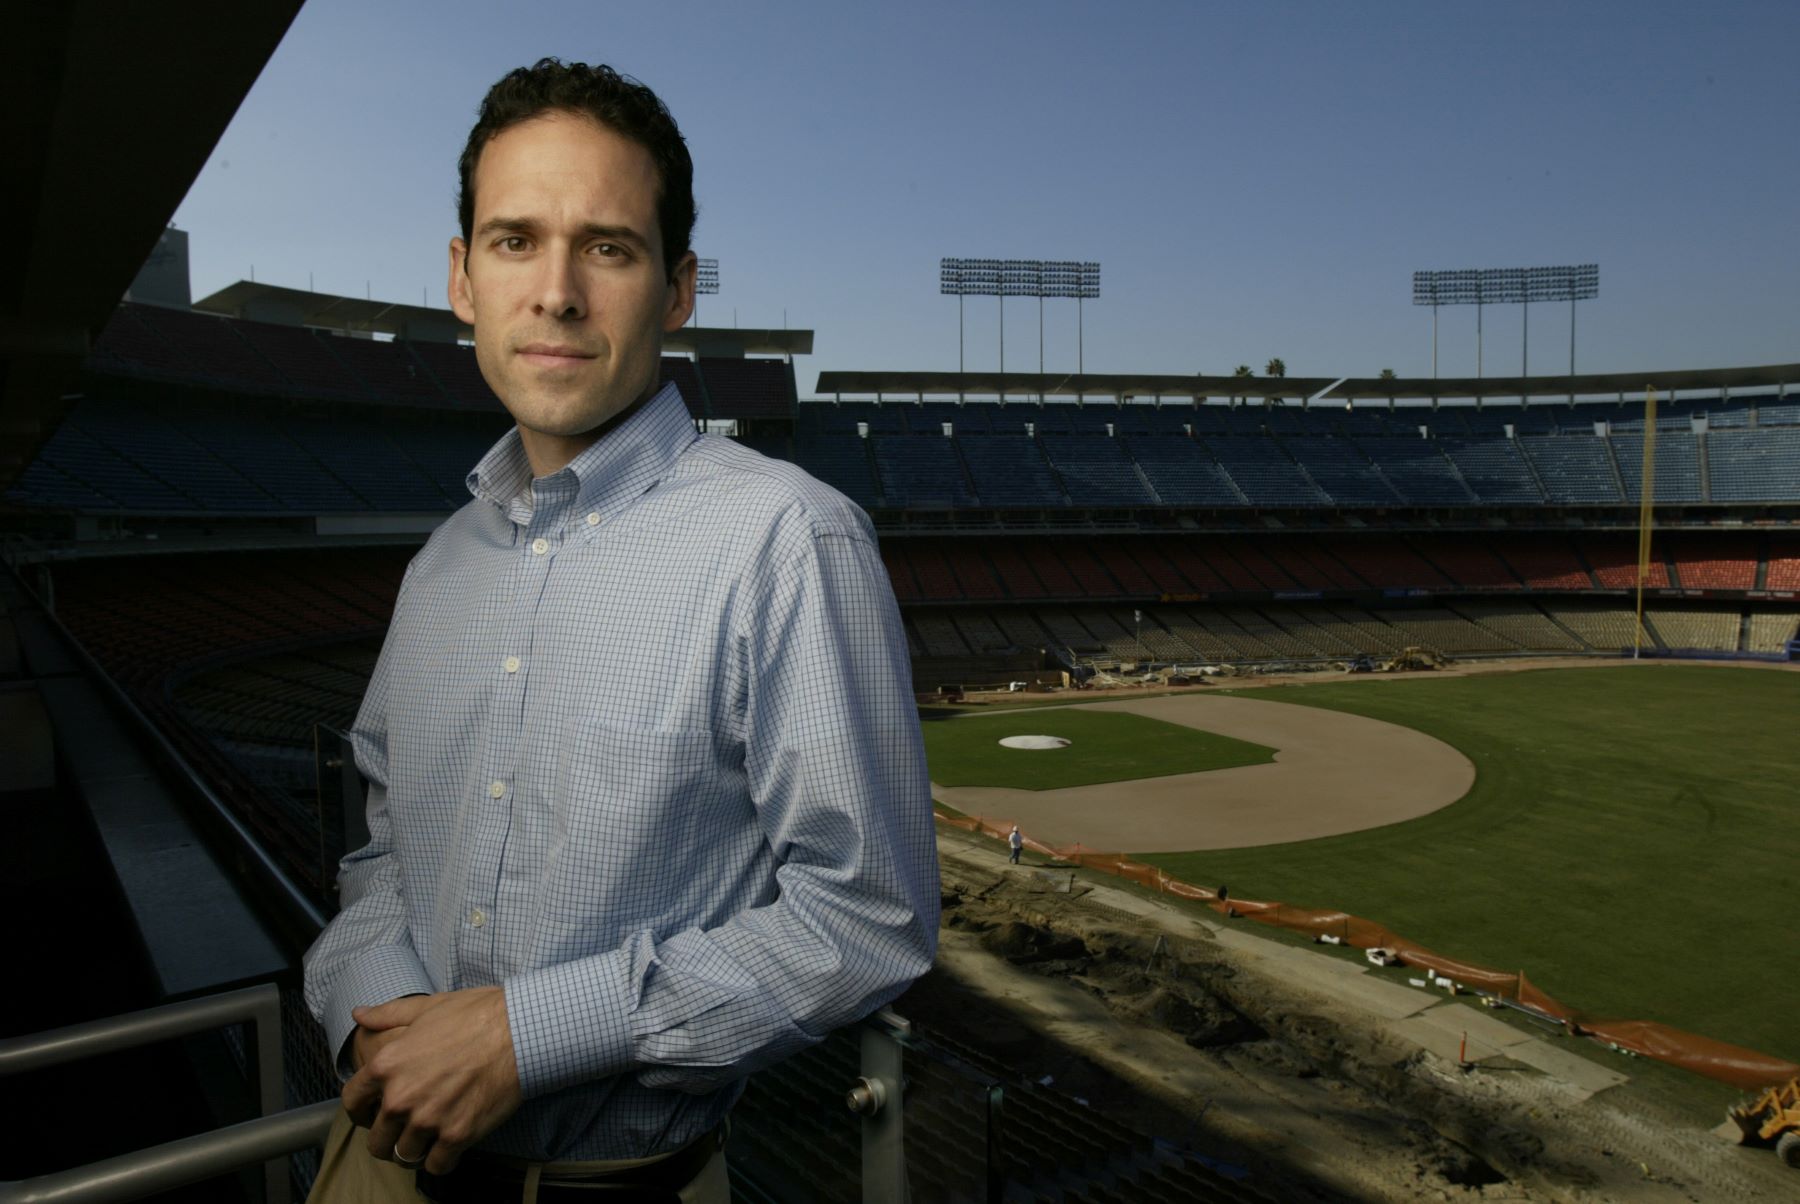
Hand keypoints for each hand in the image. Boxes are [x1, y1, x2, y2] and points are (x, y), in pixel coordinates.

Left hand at [341, 987, 522, 1173]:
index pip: (352, 1102)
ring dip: (414, 1150)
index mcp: (387, 1064)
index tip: (372, 1113)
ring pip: (404, 1156)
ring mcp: (427, 1120)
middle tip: (403, 1132)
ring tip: (427, 1141)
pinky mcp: (457, 1135)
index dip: (360, 1110)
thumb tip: (359, 1013)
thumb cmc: (477, 1014)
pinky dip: (441, 1160)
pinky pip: (436, 1165)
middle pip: (377, 1140)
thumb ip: (388, 1014)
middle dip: (387, 1138)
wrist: (521, 1030)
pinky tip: (449, 1148)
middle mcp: (400, 1097)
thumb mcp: (427, 1007)